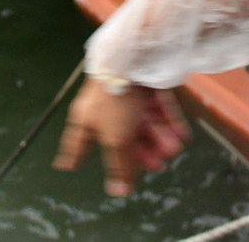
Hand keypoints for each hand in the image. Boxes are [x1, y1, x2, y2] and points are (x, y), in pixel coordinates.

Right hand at [53, 76, 191, 197]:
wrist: (132, 57)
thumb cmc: (115, 98)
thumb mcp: (115, 138)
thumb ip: (118, 164)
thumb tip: (118, 191)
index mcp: (86, 117)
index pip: (77, 141)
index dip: (73, 155)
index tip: (67, 166)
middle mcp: (104, 105)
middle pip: (119, 135)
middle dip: (139, 152)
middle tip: (157, 166)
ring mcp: (125, 94)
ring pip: (141, 122)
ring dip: (158, 139)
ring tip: (172, 150)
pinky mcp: (145, 84)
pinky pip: (156, 107)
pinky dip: (168, 122)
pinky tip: (181, 136)